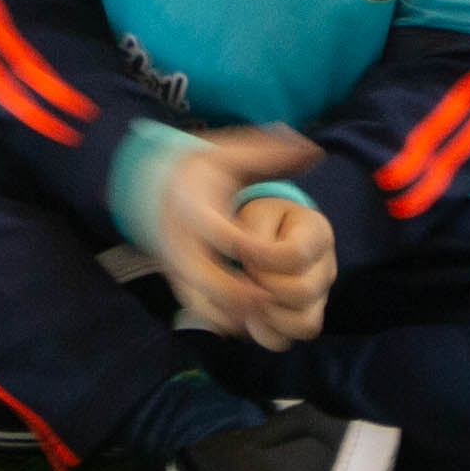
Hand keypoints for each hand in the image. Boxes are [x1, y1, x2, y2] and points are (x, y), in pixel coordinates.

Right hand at [143, 125, 333, 349]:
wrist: (156, 185)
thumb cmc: (203, 170)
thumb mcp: (232, 153)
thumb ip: (272, 153)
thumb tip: (314, 151)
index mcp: (191, 204)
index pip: (215, 231)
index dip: (245, 246)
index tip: (272, 254)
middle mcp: (177, 238)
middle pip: (201, 275)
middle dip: (237, 292)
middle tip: (272, 298)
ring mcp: (174, 263)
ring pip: (197, 300)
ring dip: (233, 312)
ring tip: (268, 311)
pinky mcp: (177, 280)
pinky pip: (198, 310)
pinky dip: (225, 319)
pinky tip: (253, 318)